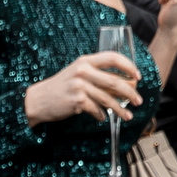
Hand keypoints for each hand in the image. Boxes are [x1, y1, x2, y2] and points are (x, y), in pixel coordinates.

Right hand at [24, 52, 142, 124]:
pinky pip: (97, 109)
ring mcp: (80, 86)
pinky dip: (102, 115)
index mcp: (85, 61)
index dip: (128, 66)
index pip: (112, 58)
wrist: (37, 100)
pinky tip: (103, 118)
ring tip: (128, 115)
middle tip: (138, 100)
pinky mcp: (77, 101)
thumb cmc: (60, 88)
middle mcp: (83, 71)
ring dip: (121, 109)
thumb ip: (96, 75)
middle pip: (115, 81)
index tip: (137, 76)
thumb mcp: (77, 75)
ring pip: (108, 98)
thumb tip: (122, 85)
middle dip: (130, 92)